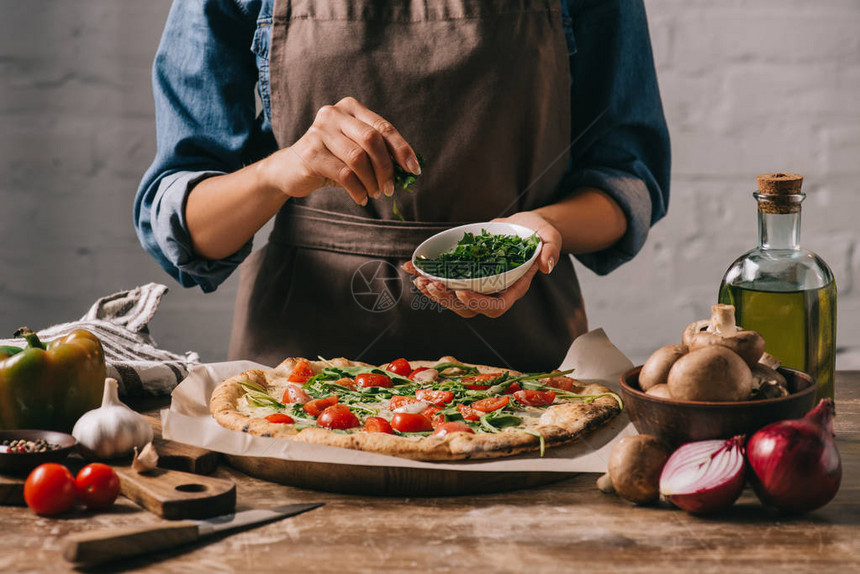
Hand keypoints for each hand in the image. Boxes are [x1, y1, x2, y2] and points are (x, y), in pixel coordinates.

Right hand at [263, 97, 420, 205]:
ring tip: (374, 193)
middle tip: (390, 188)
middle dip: (386, 168)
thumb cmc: (330, 159)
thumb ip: (378, 152)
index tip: (414, 170)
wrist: (290, 169)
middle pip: (372, 140)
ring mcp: (320, 132)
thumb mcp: (355, 150)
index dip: (402, 149)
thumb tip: (409, 168)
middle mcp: (334, 114)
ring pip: (358, 158)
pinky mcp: (311, 153)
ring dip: (372, 181)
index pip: (383, 127)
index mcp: (350, 108)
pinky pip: (344, 174)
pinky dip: (358, 190)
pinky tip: (361, 198)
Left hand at [402, 212, 561, 317]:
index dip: (478, 304)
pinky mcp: (465, 273)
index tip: (461, 293)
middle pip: (469, 308)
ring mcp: (477, 284)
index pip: (496, 306)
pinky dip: (428, 276)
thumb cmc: (537, 233)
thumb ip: (551, 250)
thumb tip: (546, 266)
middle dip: (448, 300)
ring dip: (435, 292)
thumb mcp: (550, 236)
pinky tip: (411, 268)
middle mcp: (494, 291)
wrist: (523, 227)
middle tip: (432, 286)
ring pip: (453, 299)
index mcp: (514, 287)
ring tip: (420, 281)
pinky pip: (445, 281)